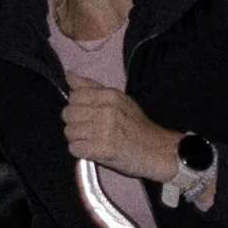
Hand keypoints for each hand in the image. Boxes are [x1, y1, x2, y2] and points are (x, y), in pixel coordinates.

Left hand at [62, 73, 181, 183]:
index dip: (78, 107)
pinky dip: (81, 152)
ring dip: (77, 139)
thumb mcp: (119, 100)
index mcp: (109, 96)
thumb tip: (69, 75)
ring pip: (69, 132)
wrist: (159, 151)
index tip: (89, 115)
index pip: (74, 96)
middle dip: (75, 123)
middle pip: (68, 114)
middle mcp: (105, 111)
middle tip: (90, 130)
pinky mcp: (101, 150)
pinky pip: (74, 149)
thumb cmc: (137, 126)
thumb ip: (92, 87)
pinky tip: (93, 151)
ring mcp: (103, 131)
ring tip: (92, 141)